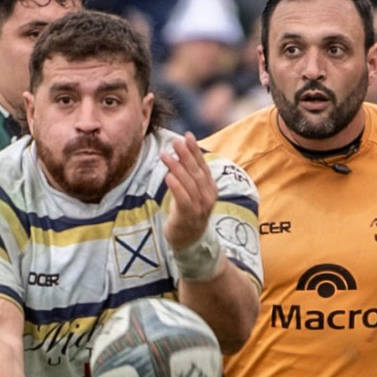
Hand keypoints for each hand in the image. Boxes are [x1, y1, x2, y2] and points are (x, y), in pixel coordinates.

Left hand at [160, 132, 217, 251]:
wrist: (189, 241)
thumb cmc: (187, 212)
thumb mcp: (190, 191)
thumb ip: (189, 175)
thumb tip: (181, 151)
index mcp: (210, 188)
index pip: (203, 166)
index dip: (195, 150)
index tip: (187, 136)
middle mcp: (208, 197)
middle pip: (197, 172)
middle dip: (186, 155)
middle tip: (175, 141)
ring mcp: (200, 208)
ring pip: (189, 184)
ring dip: (177, 168)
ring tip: (165, 155)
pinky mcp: (189, 217)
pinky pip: (183, 199)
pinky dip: (176, 187)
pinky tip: (168, 176)